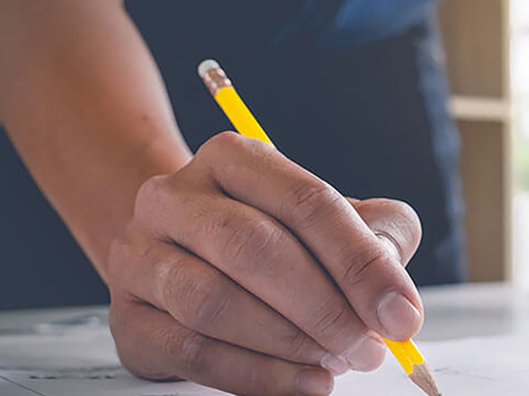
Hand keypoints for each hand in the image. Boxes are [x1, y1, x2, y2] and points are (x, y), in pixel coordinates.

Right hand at [108, 132, 422, 395]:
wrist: (184, 247)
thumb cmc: (266, 227)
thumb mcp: (322, 214)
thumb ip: (373, 234)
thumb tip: (396, 298)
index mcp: (232, 156)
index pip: (304, 200)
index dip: (358, 260)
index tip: (400, 314)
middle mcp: (176, 195)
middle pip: (253, 246)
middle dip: (322, 304)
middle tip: (368, 347)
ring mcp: (141, 252)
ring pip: (214, 300)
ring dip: (287, 341)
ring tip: (336, 363)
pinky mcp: (128, 313)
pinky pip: (190, 349)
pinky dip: (255, 375)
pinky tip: (301, 384)